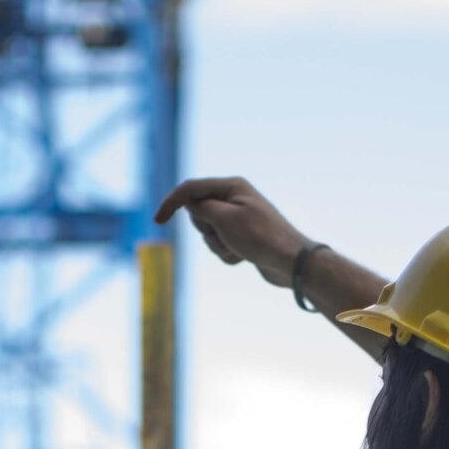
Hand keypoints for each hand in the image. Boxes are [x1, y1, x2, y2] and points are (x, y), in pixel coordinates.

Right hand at [155, 176, 313, 288]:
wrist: (290, 262)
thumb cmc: (260, 237)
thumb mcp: (224, 219)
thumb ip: (202, 207)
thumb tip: (191, 204)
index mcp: (232, 186)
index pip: (191, 188)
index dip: (172, 203)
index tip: (157, 221)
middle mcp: (235, 198)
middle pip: (199, 212)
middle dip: (206, 230)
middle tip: (225, 236)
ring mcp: (239, 218)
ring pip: (209, 232)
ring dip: (217, 246)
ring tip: (238, 249)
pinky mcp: (243, 237)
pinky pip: (221, 245)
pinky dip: (227, 254)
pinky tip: (244, 257)